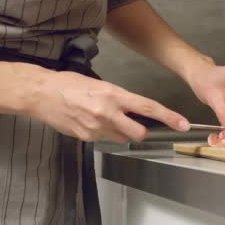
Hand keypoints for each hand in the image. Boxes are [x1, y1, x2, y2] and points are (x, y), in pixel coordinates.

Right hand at [28, 69, 189, 142]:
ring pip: (122, 138)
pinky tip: (90, 122)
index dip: (169, 117)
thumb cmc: (70, 85)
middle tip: (135, 125)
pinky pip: (104, 139)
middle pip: (139, 133)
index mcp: (114, 95)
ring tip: (103, 118)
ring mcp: (96, 128)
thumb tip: (135, 111)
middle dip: (141, 132)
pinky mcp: (86, 137)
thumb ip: (120, 99)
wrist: (41, 93)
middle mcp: (108, 113)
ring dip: (120, 132)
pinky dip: (103, 133)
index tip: (183, 124)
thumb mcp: (101, 85)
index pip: (148, 108)